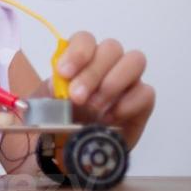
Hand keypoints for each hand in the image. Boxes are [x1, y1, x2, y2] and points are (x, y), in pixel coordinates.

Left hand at [53, 31, 154, 149]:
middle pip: (111, 48)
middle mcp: (107, 64)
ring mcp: (127, 81)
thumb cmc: (58, 122)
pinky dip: (128, 103)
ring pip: (134, 60)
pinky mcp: (142, 103)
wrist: (74, 151)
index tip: (64, 73)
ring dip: (113, 83)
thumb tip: (57, 87)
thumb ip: (48, 93)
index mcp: (80, 59)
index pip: (85, 39)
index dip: (77, 52)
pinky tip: (110, 118)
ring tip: (95, 108)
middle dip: (93, 72)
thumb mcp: (44, 108)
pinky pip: (146, 92)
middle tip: (77, 98)